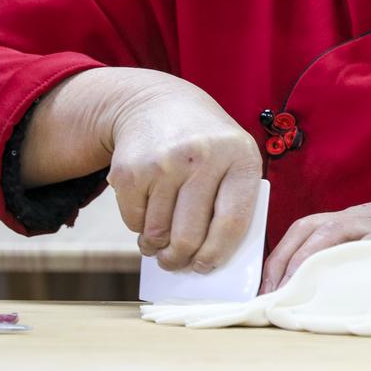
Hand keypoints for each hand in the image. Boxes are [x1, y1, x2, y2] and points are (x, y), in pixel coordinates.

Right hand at [104, 75, 263, 273]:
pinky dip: (139, 228)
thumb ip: (233, 204)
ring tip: (162, 242)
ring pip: (158, 233)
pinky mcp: (130, 170)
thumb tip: (210, 261)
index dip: (218, 254)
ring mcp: (164, 162)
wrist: (159, 104)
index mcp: (240, 157)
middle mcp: (202, 157)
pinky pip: (134, 221)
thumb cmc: (207, 146)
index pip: (232, 223)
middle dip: (182, 260)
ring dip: (157, 247)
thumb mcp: (233, 159)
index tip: (207, 266)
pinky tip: (149, 212)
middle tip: (178, 263)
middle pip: (190, 236)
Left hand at [262, 202, 370, 292]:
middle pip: (307, 227)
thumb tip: (313, 296)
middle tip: (267, 294)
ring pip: (324, 235)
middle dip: (281, 260)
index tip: (266, 286)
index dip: (281, 255)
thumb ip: (354, 266)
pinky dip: (330, 268)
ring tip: (285, 295)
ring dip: (299, 265)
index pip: (306, 228)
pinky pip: (354, 251)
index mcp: (360, 218)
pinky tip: (317, 290)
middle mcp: (365, 215)